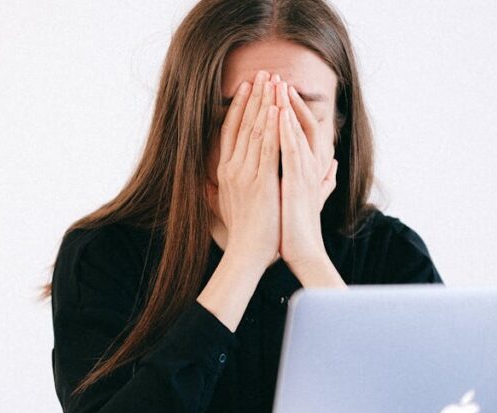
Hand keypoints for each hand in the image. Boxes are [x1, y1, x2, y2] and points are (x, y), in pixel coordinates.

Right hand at [209, 70, 281, 270]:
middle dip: (254, 97)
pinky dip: (273, 127)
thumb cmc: (244, 234)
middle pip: (243, 125)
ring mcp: (246, 175)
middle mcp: (232, 169)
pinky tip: (278, 109)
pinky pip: (268, 149)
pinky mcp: (261, 183)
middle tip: (263, 73)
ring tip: (272, 82)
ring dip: (265, 104)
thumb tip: (217, 181)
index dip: (239, 107)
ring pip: (256, 131)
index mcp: (226, 173)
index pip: (231, 131)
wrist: (247, 254)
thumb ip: (226, 188)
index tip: (247, 87)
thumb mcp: (229, 205)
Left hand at [275, 79, 338, 269]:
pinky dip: (285, 131)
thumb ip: (323, 181)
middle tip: (275, 77)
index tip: (277, 91)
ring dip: (286, 107)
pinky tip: (277, 114)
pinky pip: (290, 151)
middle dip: (287, 100)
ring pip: (296, 132)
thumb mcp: (310, 197)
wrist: (303, 253)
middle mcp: (310, 166)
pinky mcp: (297, 183)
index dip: (291, 109)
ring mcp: (305, 173)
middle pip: (300, 124)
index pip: (301, 130)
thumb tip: (334, 167)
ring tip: (276, 85)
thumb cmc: (301, 228)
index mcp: (309, 168)